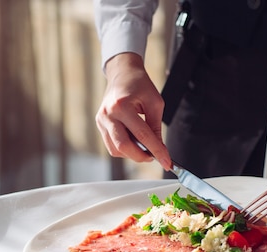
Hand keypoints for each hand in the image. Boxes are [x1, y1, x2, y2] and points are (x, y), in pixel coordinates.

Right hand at [95, 53, 171, 169]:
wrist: (122, 73)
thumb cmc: (139, 85)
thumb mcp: (154, 103)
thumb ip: (156, 127)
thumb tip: (159, 149)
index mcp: (121, 106)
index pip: (141, 135)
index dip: (156, 150)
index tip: (167, 162)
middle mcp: (108, 114)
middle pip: (124, 146)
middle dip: (141, 156)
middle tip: (154, 156)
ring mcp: (101, 120)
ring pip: (116, 149)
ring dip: (132, 154)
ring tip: (144, 148)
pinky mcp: (99, 125)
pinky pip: (112, 145)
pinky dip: (125, 149)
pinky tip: (134, 143)